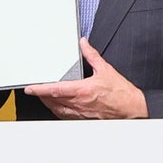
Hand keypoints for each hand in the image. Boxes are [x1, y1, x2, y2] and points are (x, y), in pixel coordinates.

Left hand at [24, 39, 148, 119]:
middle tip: (35, 90)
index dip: (39, 89)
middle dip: (42, 96)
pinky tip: (58, 107)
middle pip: (52, 101)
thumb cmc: (121, 93)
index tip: (30, 88)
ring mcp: (81, 113)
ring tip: (44, 97)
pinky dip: (58, 111)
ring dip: (48, 104)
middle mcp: (79, 104)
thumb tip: (84, 44)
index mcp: (82, 91)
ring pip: (57, 110)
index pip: (54, 90)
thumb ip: (92, 55)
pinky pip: (66, 116)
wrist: (132, 108)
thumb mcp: (106, 70)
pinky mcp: (84, 119)